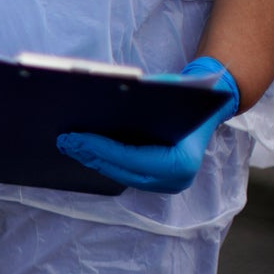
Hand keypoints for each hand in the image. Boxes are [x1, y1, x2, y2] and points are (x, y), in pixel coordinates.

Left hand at [56, 57, 239, 193]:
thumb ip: (142, 95)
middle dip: (89, 155)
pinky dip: (104, 161)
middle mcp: (175, 180)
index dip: (99, 148)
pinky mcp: (157, 182)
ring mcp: (166, 185)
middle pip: (121, 170)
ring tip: (68, 146)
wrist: (211, 108)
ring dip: (92, 160)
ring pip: (119, 174)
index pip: (130, 158)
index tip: (73, 138)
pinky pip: (124, 172)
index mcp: (181, 162)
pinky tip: (84, 149)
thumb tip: (102, 95)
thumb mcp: (169, 89)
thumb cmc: (190, 96)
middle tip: (63, 141)